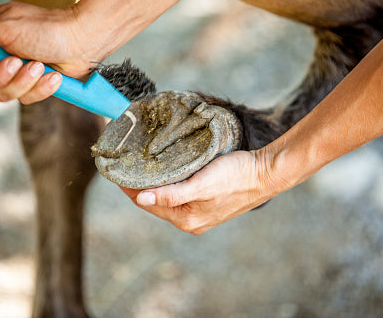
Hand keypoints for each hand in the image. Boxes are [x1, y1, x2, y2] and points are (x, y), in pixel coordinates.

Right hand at [0, 2, 105, 103]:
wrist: (82, 42)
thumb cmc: (48, 28)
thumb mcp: (5, 25)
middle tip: (16, 62)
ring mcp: (15, 72)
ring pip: (2, 94)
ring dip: (24, 82)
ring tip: (39, 66)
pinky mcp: (32, 85)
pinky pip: (25, 99)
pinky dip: (40, 88)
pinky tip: (52, 76)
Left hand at [120, 150, 278, 234]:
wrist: (266, 173)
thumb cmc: (236, 176)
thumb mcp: (202, 185)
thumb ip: (171, 195)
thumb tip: (141, 200)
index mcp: (186, 219)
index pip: (146, 203)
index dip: (128, 186)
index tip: (115, 168)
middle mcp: (190, 220)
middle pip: (154, 202)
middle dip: (138, 185)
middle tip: (125, 163)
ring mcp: (199, 212)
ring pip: (166, 197)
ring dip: (153, 183)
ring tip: (139, 165)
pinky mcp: (206, 202)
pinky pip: (178, 194)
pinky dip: (167, 183)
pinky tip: (164, 171)